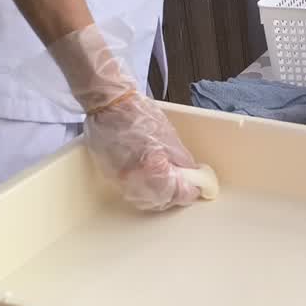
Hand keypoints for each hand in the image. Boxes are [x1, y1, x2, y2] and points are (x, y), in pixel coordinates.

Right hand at [85, 93, 207, 211]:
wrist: (109, 106)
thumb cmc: (139, 115)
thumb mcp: (169, 136)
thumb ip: (181, 160)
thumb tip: (189, 172)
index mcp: (154, 168)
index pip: (177, 193)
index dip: (190, 192)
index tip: (197, 188)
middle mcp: (136, 179)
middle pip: (161, 200)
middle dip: (175, 196)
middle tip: (185, 186)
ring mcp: (121, 179)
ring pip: (145, 199)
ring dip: (159, 195)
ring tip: (169, 184)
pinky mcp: (111, 175)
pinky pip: (131, 190)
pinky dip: (144, 189)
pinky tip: (151, 180)